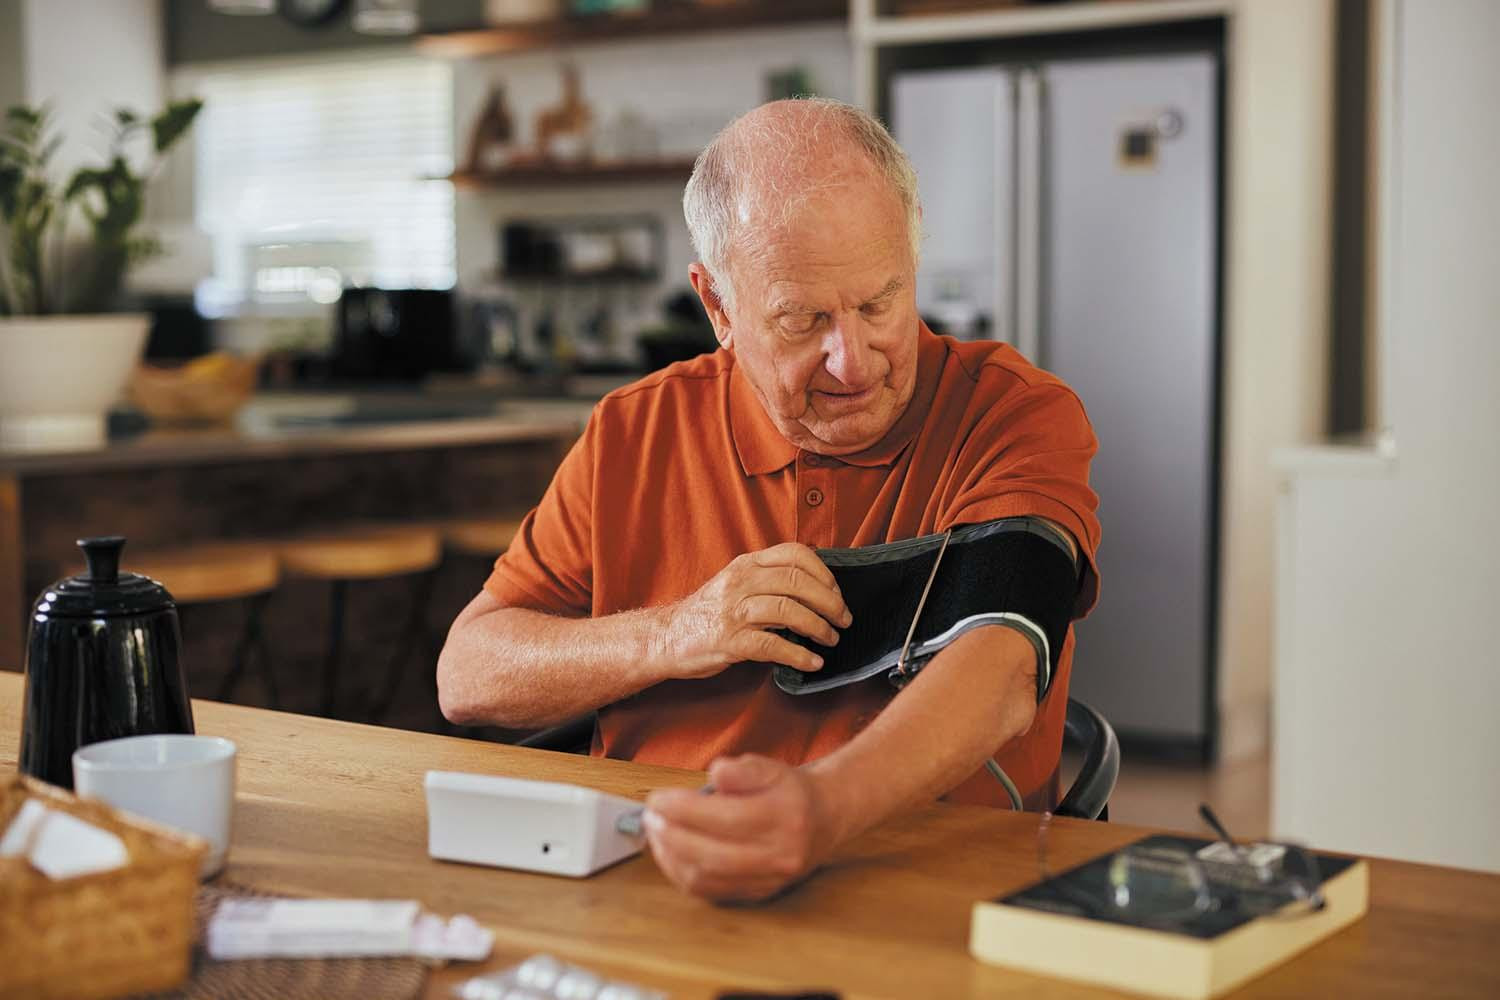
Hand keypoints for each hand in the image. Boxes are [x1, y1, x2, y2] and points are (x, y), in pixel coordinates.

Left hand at [643, 755, 838, 902]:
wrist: (823, 820)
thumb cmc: (788, 792)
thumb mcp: (770, 767)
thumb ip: (742, 768)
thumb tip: (716, 773)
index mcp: (785, 817)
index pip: (726, 818)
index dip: (684, 809)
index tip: (658, 798)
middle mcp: (780, 855)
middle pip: (712, 854)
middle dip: (671, 834)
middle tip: (651, 815)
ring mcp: (768, 881)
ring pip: (706, 879)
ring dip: (671, 856)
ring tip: (656, 831)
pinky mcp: (756, 895)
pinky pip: (709, 892)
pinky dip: (681, 872)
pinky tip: (669, 851)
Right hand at [661, 542, 851, 680]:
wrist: (667, 638)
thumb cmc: (710, 613)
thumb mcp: (737, 583)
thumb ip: (769, 580)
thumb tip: (817, 590)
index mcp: (747, 564)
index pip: (795, 554)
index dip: (824, 572)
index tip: (837, 592)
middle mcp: (740, 582)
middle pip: (797, 582)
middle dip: (829, 602)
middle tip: (843, 619)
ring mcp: (733, 611)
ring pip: (788, 610)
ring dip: (818, 627)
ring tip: (831, 639)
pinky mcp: (729, 641)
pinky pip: (772, 645)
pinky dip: (798, 655)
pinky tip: (812, 662)